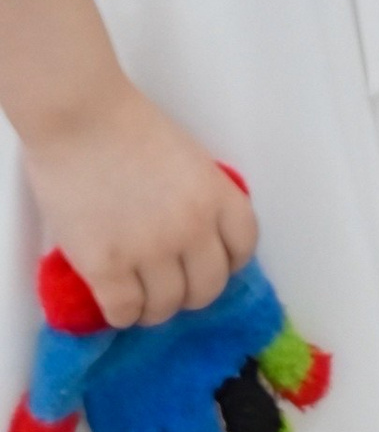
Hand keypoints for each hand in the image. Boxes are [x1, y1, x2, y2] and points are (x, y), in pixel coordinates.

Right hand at [21, 83, 257, 331]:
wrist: (81, 118)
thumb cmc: (129, 127)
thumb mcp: (188, 160)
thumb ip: (198, 200)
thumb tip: (193, 242)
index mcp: (216, 194)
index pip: (243, 248)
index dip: (227, 263)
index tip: (208, 264)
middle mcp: (192, 227)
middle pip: (208, 289)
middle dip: (190, 293)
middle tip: (170, 285)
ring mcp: (149, 251)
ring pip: (165, 308)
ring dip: (153, 307)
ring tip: (138, 294)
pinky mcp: (107, 267)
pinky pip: (124, 313)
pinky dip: (122, 313)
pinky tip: (114, 298)